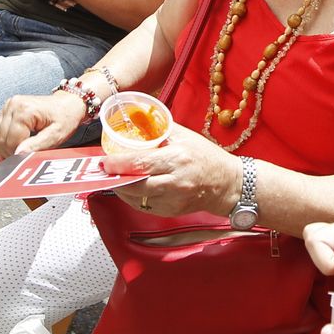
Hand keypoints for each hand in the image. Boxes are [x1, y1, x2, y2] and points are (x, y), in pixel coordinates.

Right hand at [0, 91, 88, 158]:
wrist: (68, 103)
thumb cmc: (66, 118)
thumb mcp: (57, 135)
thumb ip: (37, 145)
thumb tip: (18, 155)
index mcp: (25, 110)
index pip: (11, 141)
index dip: (16, 154)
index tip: (26, 160)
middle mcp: (13, 105)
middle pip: (0, 138)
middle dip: (9, 152)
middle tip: (21, 158)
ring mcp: (8, 105)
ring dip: (3, 148)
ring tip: (18, 152)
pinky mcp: (7, 108)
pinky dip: (2, 140)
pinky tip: (13, 145)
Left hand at [106, 122, 240, 216]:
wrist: (228, 184)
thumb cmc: (208, 157)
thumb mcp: (186, 137)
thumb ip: (162, 130)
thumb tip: (138, 122)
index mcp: (177, 158)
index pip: (141, 163)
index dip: (119, 163)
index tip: (105, 161)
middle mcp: (175, 181)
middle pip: (136, 185)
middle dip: (115, 179)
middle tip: (105, 172)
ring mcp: (174, 199)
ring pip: (138, 199)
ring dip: (122, 190)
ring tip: (114, 180)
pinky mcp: (173, 211)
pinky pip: (146, 207)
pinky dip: (135, 199)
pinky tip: (131, 189)